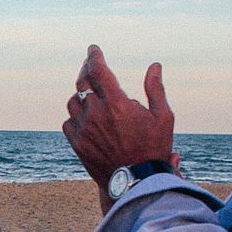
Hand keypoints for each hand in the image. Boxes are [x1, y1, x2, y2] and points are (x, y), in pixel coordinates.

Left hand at [61, 45, 174, 190]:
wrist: (137, 182)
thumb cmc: (154, 148)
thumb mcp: (163, 117)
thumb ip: (155, 89)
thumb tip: (154, 66)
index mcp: (117, 104)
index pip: (98, 71)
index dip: (94, 57)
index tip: (93, 49)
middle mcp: (96, 114)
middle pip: (82, 83)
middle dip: (86, 71)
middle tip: (90, 66)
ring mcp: (84, 130)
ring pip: (73, 103)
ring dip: (81, 95)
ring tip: (89, 93)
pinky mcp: (77, 145)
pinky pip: (68, 123)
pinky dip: (75, 116)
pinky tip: (84, 117)